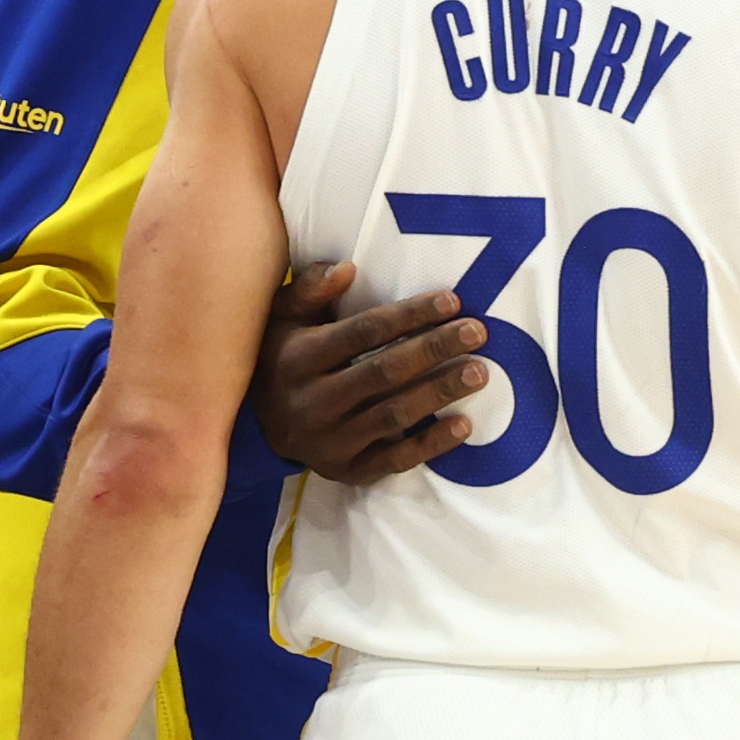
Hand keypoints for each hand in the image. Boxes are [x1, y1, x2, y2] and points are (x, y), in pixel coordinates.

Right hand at [250, 261, 489, 485]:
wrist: (260, 428)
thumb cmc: (283, 359)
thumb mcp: (283, 318)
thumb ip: (311, 290)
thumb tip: (347, 268)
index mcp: (299, 359)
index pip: (363, 332)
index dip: (409, 316)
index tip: (451, 301)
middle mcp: (313, 402)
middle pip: (384, 371)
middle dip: (434, 349)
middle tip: (477, 332)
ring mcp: (331, 442)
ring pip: (394, 415)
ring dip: (439, 392)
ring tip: (479, 372)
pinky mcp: (348, 471)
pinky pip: (395, 460)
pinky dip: (431, 445)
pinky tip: (463, 426)